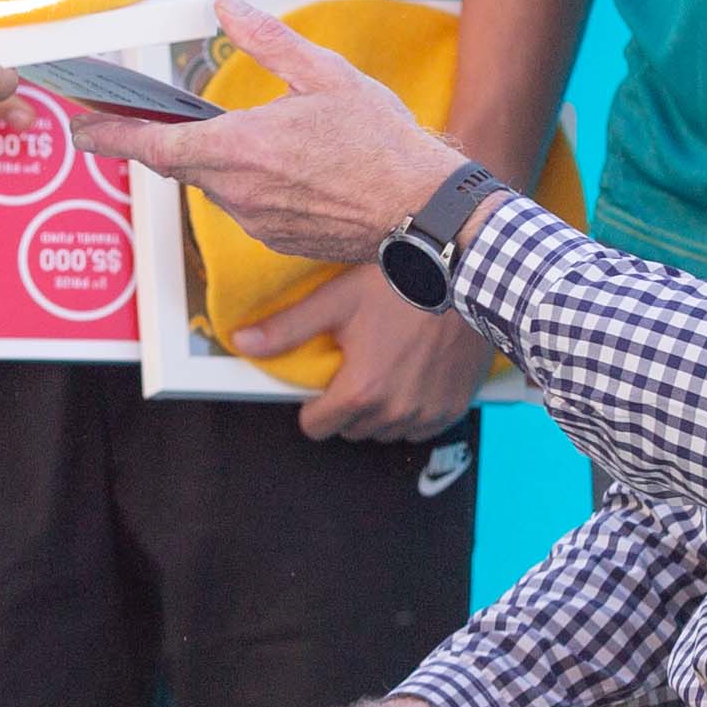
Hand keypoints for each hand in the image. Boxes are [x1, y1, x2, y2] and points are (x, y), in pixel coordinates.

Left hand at [74, 0, 453, 262]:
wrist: (421, 209)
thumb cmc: (379, 140)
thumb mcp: (324, 74)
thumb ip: (266, 41)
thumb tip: (225, 7)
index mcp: (239, 147)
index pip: (153, 144)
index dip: (109, 136)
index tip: (79, 129)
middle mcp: (237, 191)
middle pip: (179, 163)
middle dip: (156, 141)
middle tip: (136, 119)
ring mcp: (256, 220)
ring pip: (216, 184)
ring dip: (217, 160)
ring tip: (249, 134)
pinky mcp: (277, 238)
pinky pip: (247, 205)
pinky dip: (250, 182)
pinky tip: (286, 165)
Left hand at [244, 265, 489, 442]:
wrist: (464, 275)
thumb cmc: (401, 283)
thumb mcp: (336, 300)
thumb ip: (287, 328)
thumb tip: (242, 342)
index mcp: (360, 391)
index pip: (316, 428)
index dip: (313, 406)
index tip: (322, 385)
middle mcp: (394, 411)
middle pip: (351, 430)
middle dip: (346, 406)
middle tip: (357, 366)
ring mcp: (426, 414)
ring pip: (385, 431)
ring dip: (379, 411)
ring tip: (385, 368)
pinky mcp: (452, 408)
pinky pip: (420, 428)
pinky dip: (412, 412)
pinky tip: (413, 377)